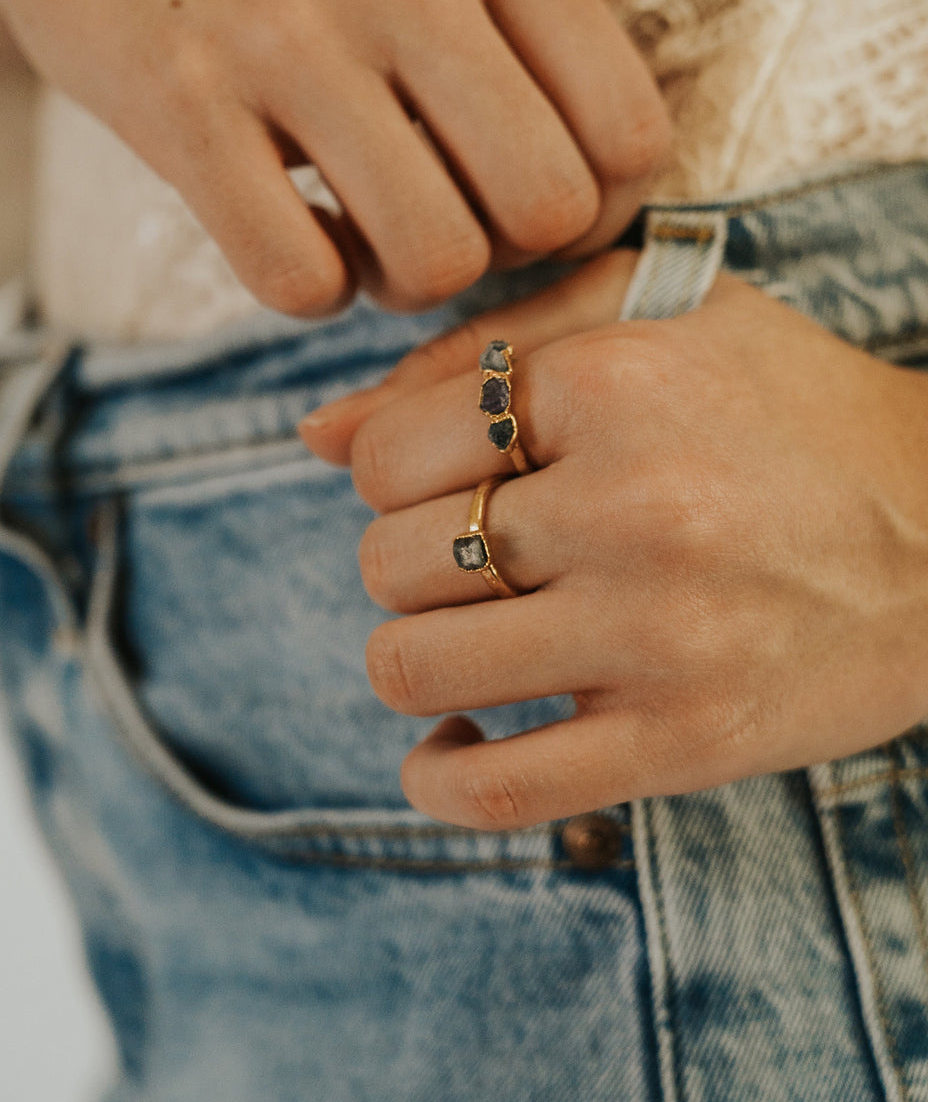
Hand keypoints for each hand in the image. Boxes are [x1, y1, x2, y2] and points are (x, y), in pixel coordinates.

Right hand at [0, 0, 668, 315]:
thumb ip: (534, 44)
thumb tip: (605, 213)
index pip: (633, 133)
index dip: (597, 206)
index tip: (524, 197)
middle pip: (548, 210)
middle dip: (504, 254)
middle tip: (443, 218)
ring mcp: (285, 32)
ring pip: (435, 259)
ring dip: (404, 281)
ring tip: (361, 230)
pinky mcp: (178, 101)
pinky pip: (299, 279)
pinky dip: (308, 290)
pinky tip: (287, 232)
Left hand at [300, 253, 927, 827]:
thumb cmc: (788, 405)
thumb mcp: (653, 312)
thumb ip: (475, 347)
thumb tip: (314, 432)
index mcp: (612, 381)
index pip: (383, 454)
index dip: (393, 472)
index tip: (455, 480)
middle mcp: (630, 505)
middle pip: (388, 559)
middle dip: (409, 557)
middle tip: (478, 552)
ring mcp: (656, 633)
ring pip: (413, 664)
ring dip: (418, 655)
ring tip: (471, 634)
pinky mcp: (682, 740)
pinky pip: (493, 789)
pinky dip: (441, 775)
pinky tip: (463, 736)